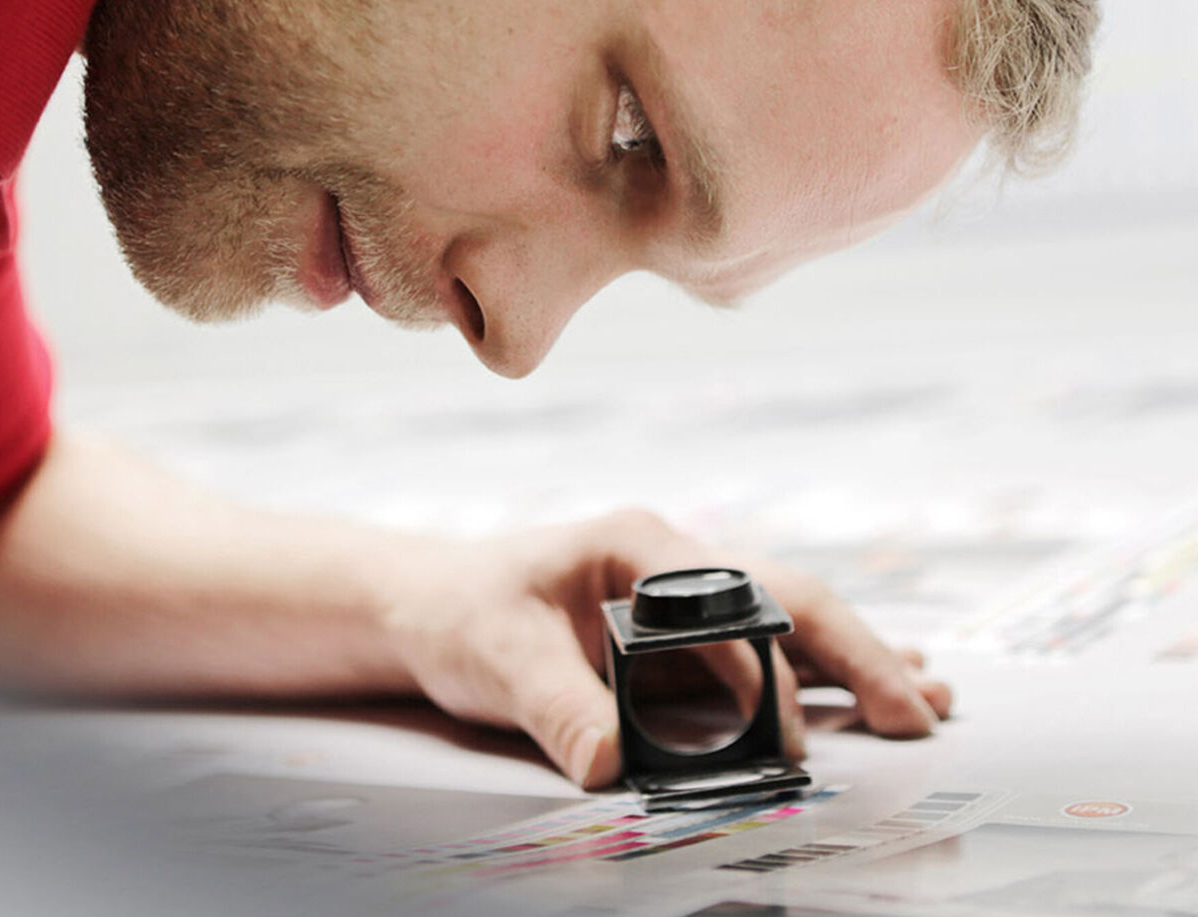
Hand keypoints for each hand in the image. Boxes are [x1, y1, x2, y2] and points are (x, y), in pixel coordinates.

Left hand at [382, 509, 951, 788]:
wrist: (431, 610)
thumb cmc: (463, 614)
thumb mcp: (500, 657)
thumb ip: (558, 707)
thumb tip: (613, 766)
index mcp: (635, 543)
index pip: (725, 599)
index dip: (762, 669)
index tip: (784, 736)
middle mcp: (674, 565)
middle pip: (786, 598)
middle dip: (856, 653)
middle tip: (918, 709)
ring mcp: (685, 601)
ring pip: (793, 623)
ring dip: (861, 660)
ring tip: (933, 695)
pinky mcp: (683, 641)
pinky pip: (768, 655)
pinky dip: (825, 677)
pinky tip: (872, 691)